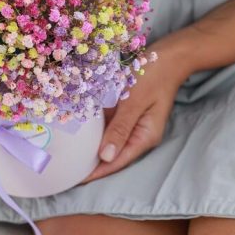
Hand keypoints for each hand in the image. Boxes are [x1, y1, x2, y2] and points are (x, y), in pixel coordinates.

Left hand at [79, 34, 194, 183]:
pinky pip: (107, 124)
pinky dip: (94, 128)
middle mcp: (138, 133)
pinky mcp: (125, 111)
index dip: (96, 172)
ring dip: (89, 145)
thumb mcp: (135, 101)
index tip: (74, 179)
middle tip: (65, 169)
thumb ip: (121, 128)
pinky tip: (77, 130)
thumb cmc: (154, 75)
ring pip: (107, 139)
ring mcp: (131, 122)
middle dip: (90, 162)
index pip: (117, 161)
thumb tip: (106, 157)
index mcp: (144, 136)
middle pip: (111, 154)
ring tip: (66, 154)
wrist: (169, 55)